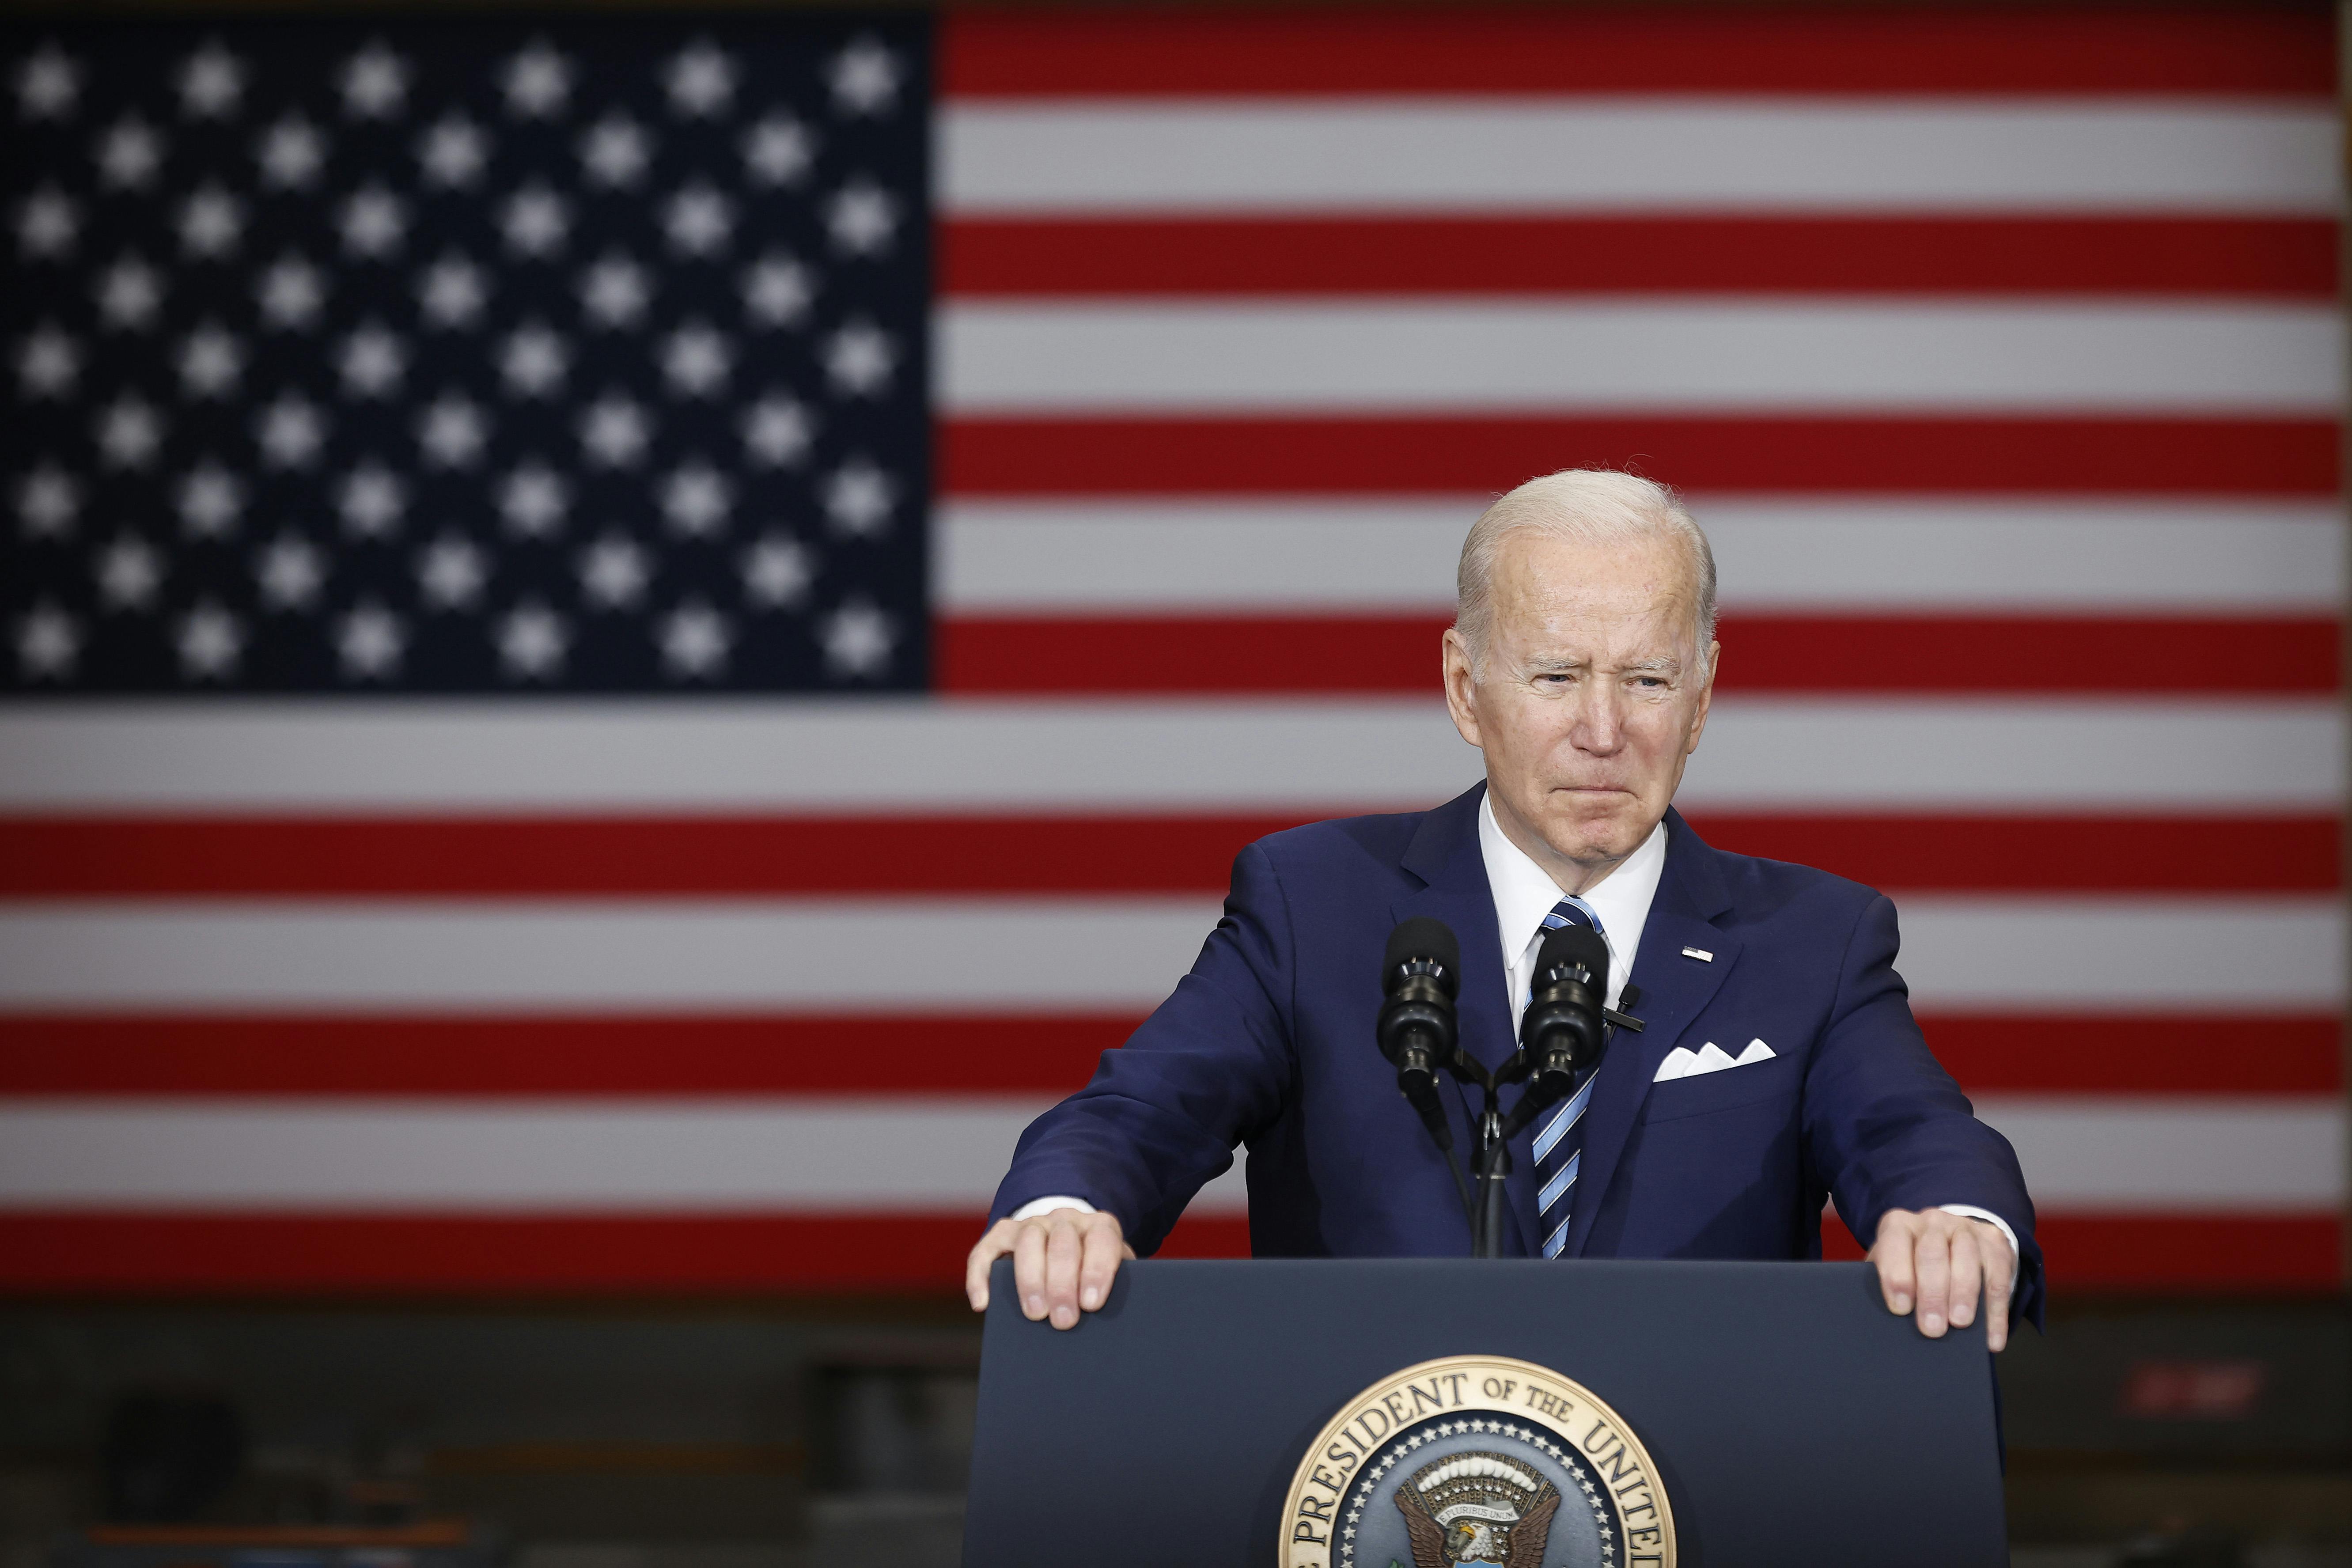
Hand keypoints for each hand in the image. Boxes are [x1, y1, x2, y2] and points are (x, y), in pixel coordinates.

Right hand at [965, 1207, 1134, 1329]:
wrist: (1071, 1245)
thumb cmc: (1095, 1274)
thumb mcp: (1115, 1276)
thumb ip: (1117, 1289)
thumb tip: (1111, 1324)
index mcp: (1099, 1227)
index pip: (1101, 1240)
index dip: (1096, 1270)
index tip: (1091, 1304)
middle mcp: (1066, 1219)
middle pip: (1062, 1243)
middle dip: (1062, 1285)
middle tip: (1063, 1321)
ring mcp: (1033, 1224)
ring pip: (1028, 1240)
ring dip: (1030, 1279)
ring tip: (1036, 1314)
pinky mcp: (1003, 1235)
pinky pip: (986, 1250)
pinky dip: (981, 1277)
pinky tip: (983, 1304)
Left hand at [1868, 1208, 2015, 1351]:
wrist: (1952, 1240)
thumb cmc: (1913, 1263)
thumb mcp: (1894, 1265)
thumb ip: (1886, 1283)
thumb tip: (1885, 1318)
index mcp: (1900, 1225)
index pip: (1894, 1243)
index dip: (1897, 1275)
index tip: (1900, 1308)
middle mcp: (1932, 1222)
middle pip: (1932, 1253)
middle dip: (1932, 1293)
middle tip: (1932, 1328)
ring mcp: (1966, 1230)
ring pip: (1967, 1258)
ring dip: (1963, 1294)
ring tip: (1960, 1324)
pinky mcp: (1995, 1245)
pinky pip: (1998, 1278)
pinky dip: (1996, 1312)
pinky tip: (1992, 1338)